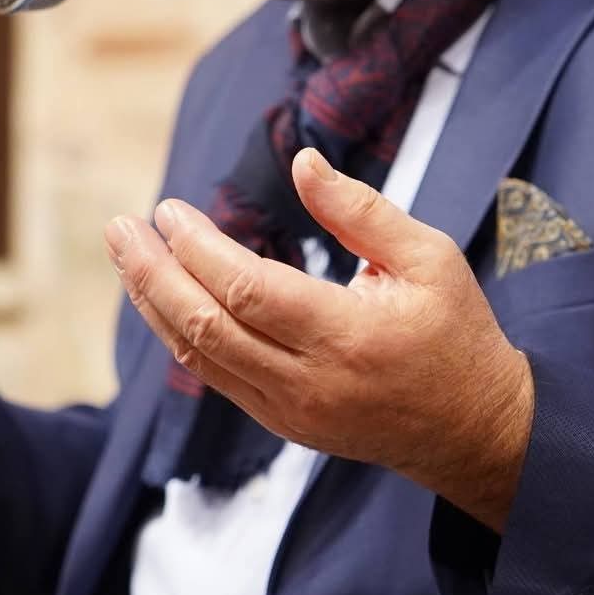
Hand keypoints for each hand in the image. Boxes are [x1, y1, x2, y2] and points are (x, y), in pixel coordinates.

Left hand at [104, 148, 533, 529]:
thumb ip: (361, 211)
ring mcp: (291, 411)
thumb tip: (303, 164)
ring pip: (200, 358)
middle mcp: (310, 381)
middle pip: (206, 326)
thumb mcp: (429, 258)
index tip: (168, 210)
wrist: (473, 430)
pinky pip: (216, 377)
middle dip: (153, 274)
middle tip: (120, 228)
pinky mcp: (284, 425)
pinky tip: (163, 298)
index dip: (197, 248)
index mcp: (349, 334)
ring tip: (127, 256)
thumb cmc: (455, 332)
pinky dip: (181, 334)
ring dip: (155, 304)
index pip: (247, 289)